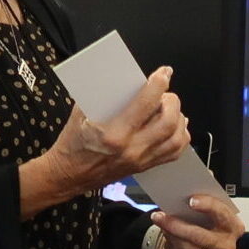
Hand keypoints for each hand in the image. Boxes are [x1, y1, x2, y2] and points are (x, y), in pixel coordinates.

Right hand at [29, 67, 189, 205]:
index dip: (159, 84)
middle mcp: (131, 148)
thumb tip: (122, 77)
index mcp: (113, 133)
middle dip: (172, 102)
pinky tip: (175, 127)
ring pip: (176, 139)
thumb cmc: (72, 143)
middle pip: (169, 122)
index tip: (164, 73)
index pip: (146, 104)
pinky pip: (174, 153)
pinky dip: (180, 137)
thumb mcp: (81, 113)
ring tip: (171, 109)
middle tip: (165, 94)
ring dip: (179, 119)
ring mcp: (140, 160)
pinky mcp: (144, 167)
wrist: (68, 175)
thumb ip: (102, 95)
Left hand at [155, 194, 242, 248]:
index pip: (223, 214)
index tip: (191, 201)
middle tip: (160, 216)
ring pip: (187, 247)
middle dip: (177, 225)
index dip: (208, 206)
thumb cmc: (206, 226)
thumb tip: (180, 202)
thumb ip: (200, 207)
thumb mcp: (209, 214)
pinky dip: (171, 247)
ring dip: (170, 235)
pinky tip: (168, 238)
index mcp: (233, 226)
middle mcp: (227, 244)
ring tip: (161, 223)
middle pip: (200, 235)